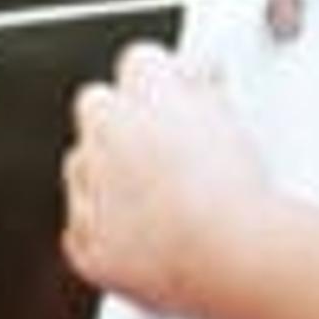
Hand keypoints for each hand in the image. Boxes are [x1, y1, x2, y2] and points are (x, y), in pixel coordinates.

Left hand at [61, 42, 272, 312]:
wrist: (227, 256)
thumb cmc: (237, 193)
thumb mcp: (232, 122)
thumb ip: (204, 90)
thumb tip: (198, 76)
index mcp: (148, 92)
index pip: (139, 62)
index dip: (158, 82)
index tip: (173, 99)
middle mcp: (108, 130)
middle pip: (96, 106)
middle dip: (119, 122)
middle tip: (161, 151)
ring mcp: (89, 185)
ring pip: (81, 167)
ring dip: (106, 177)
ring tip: (161, 204)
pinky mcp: (84, 239)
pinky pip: (83, 229)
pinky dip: (107, 235)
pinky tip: (149, 242)